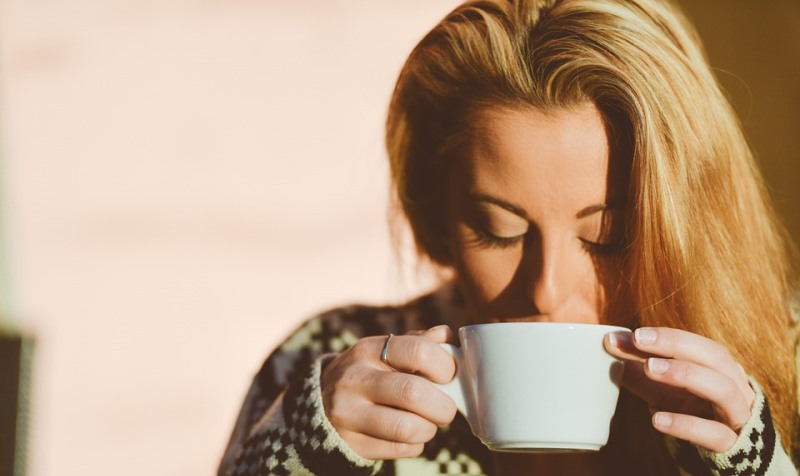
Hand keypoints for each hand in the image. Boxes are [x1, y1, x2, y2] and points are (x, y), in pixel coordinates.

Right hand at [320, 325, 457, 459]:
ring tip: (427, 423)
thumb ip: (417, 342)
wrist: (320, 404)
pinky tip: (409, 436)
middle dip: (443, 406)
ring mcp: (348, 413)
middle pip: (413, 393)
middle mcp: (354, 379)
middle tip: (445, 409)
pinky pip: (399, 449)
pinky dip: (414, 445)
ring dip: (429, 429)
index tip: (450, 376)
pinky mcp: (350, 443)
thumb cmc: (368, 374)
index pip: (419, 351)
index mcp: (368, 350)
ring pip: (407, 428)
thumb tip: (448, 336)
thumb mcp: (384, 351)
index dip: (445, 366)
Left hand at [605, 327, 754, 452]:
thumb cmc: (689, 412)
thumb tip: (609, 342)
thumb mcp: (661, 388)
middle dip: (676, 344)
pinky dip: (685, 425)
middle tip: (639, 340)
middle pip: (715, 356)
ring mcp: (736, 416)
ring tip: (649, 368)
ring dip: (685, 374)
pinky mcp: (732, 445)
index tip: (634, 334)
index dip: (667, 336)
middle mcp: (735, 386)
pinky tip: (656, 419)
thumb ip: (637, 367)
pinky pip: (714, 434)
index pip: (697, 344)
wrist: (720, 456)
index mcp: (720, 368)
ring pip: (723, 390)